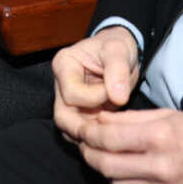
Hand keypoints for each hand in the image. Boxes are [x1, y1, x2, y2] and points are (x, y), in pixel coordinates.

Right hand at [53, 27, 140, 141]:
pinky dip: (95, 138)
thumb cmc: (117, 46)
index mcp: (64, 65)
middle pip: (63, 117)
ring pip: (69, 129)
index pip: (71, 94)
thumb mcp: (119, 50)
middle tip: (110, 130)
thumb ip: (118, 70)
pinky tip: (111, 134)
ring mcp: (68, 102)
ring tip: (113, 132)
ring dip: (91, 136)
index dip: (94, 98)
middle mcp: (61, 85)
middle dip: (85, 128)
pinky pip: (81, 133)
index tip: (116, 92)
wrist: (121, 52)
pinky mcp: (79, 113)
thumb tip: (119, 98)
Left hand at [76, 108, 182, 183]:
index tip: (82, 129)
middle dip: (88, 153)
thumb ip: (131, 118)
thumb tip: (100, 119)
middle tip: (85, 144)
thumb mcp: (169, 116)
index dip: (89, 134)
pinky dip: (120, 183)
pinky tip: (121, 171)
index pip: (109, 138)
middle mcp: (159, 165)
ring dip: (103, 169)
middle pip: (106, 164)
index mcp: (160, 136)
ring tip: (101, 156)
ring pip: (115, 183)